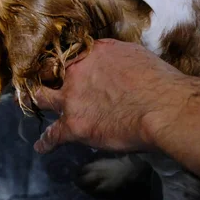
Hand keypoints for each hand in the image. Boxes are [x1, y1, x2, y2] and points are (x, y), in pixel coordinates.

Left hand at [31, 39, 197, 153]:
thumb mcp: (135, 56)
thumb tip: (114, 65)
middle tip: (45, 80)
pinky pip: (53, 134)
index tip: (65, 64)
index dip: (69, 60)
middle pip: (52, 71)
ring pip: (43, 97)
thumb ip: (116, 59)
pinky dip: (46, 142)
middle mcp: (77, 71)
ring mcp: (72, 98)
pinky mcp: (74, 124)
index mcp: (93, 53)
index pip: (73, 53)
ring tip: (34, 105)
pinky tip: (41, 146)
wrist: (164, 107)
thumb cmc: (159, 82)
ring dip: (39, 101)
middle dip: (47, 75)